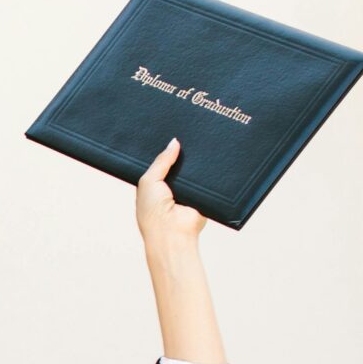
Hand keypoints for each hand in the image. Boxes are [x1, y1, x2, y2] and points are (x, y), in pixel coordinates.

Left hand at [134, 139, 206, 255]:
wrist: (172, 232)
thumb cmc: (153, 212)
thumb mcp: (149, 181)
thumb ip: (161, 161)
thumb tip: (174, 142)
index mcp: (155, 185)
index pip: (162, 163)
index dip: (166, 150)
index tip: (173, 131)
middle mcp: (172, 188)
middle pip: (180, 164)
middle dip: (184, 152)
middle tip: (192, 130)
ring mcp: (189, 191)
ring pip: (195, 170)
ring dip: (198, 160)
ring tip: (204, 137)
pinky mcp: (205, 195)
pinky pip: (209, 178)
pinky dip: (210, 170)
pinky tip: (213, 153)